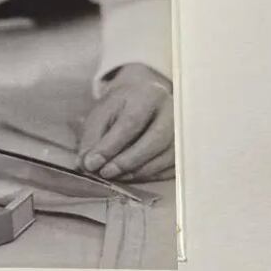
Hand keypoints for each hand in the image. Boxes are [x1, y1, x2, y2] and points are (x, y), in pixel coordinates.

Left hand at [77, 63, 174, 182]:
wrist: (144, 97)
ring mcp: (183, 130)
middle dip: (127, 161)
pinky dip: (150, 175)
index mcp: (149, 95)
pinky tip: (131, 176)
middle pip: (155, 140)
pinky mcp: (185, 148)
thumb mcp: (102, 113)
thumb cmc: (122, 106)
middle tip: (105, 172)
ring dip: (137, 171)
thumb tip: (86, 164)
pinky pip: (171, 167)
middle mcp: (172, 111)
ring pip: (165, 157)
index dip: (111, 146)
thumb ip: (92, 137)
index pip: (131, 122)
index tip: (93, 163)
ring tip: (115, 176)